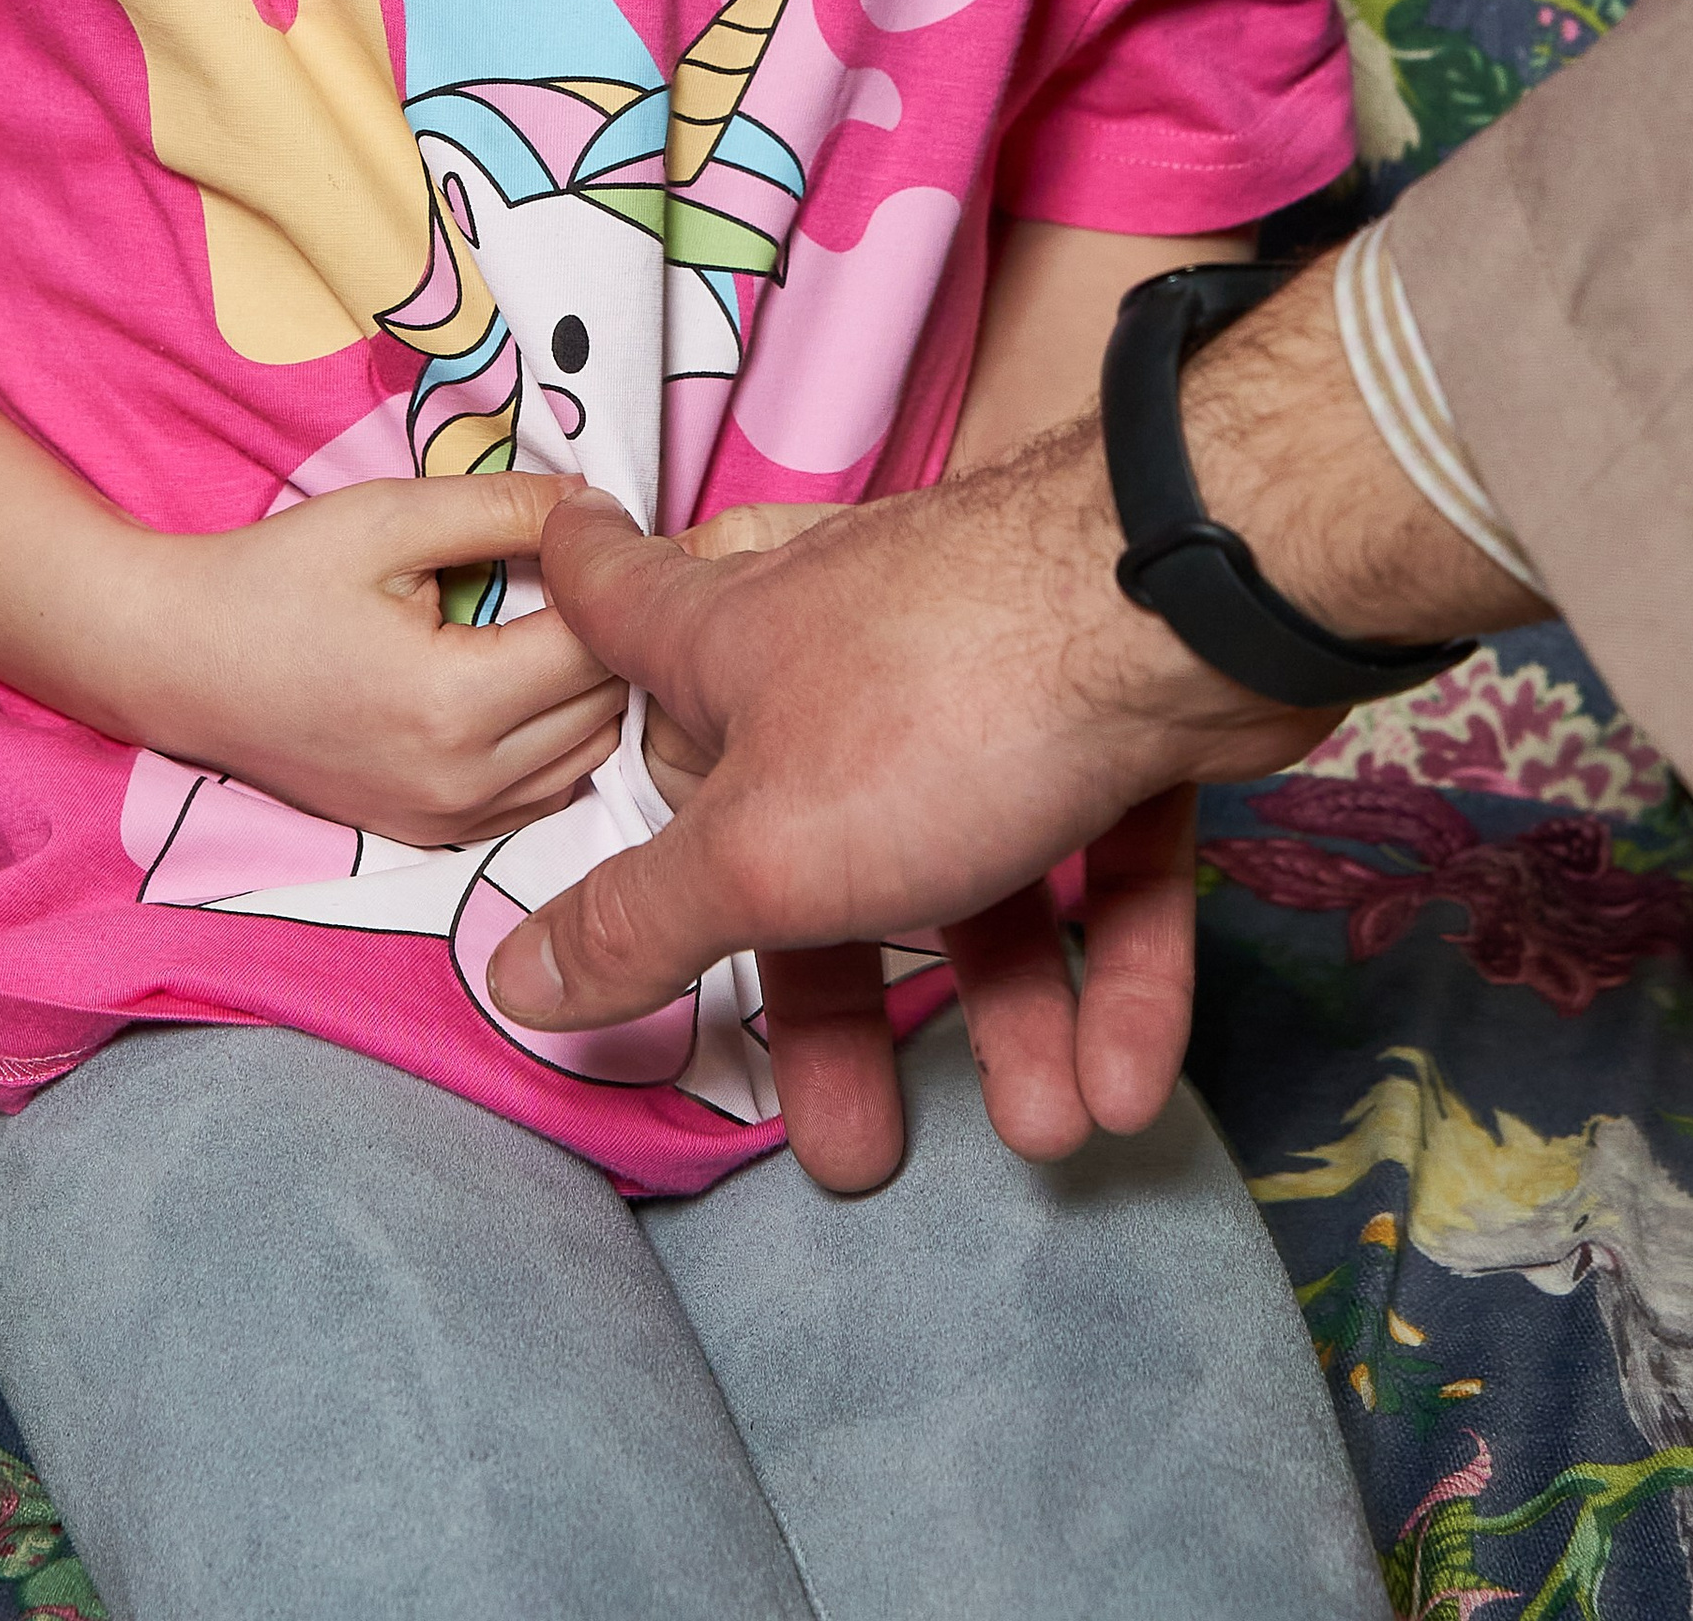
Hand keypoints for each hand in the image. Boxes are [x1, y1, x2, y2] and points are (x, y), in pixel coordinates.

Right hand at [144, 473, 627, 849]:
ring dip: (599, 690)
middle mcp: (462, 781)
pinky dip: (561, 737)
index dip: (625, 578)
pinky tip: (533, 675)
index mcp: (454, 703)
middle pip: (608, 707)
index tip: (622, 530)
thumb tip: (601, 506)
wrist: (177, 662)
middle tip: (609, 567)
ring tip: (574, 617)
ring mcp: (448, 820)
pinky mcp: (432, 833)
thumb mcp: (389, 516)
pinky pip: (543, 792)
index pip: (602, 643)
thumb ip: (506, 508)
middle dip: (622, 633)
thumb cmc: (275, 579)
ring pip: (588, 757)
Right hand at [491, 448, 1309, 1192]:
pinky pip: (1104, 856)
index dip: (584, 581)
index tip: (564, 549)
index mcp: (736, 648)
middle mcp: (853, 648)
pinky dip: (1115, 970)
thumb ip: (645, 927)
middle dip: (833, 995)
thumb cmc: (929, 711)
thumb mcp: (761, 851)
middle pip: (807, 822)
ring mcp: (993, 676)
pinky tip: (1125, 1087)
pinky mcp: (1120, 711)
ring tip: (1043, 1134)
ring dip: (1007, 1009)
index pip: (626, 599)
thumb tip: (510, 979)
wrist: (1182, 609)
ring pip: (973, 857)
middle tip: (845, 1142)